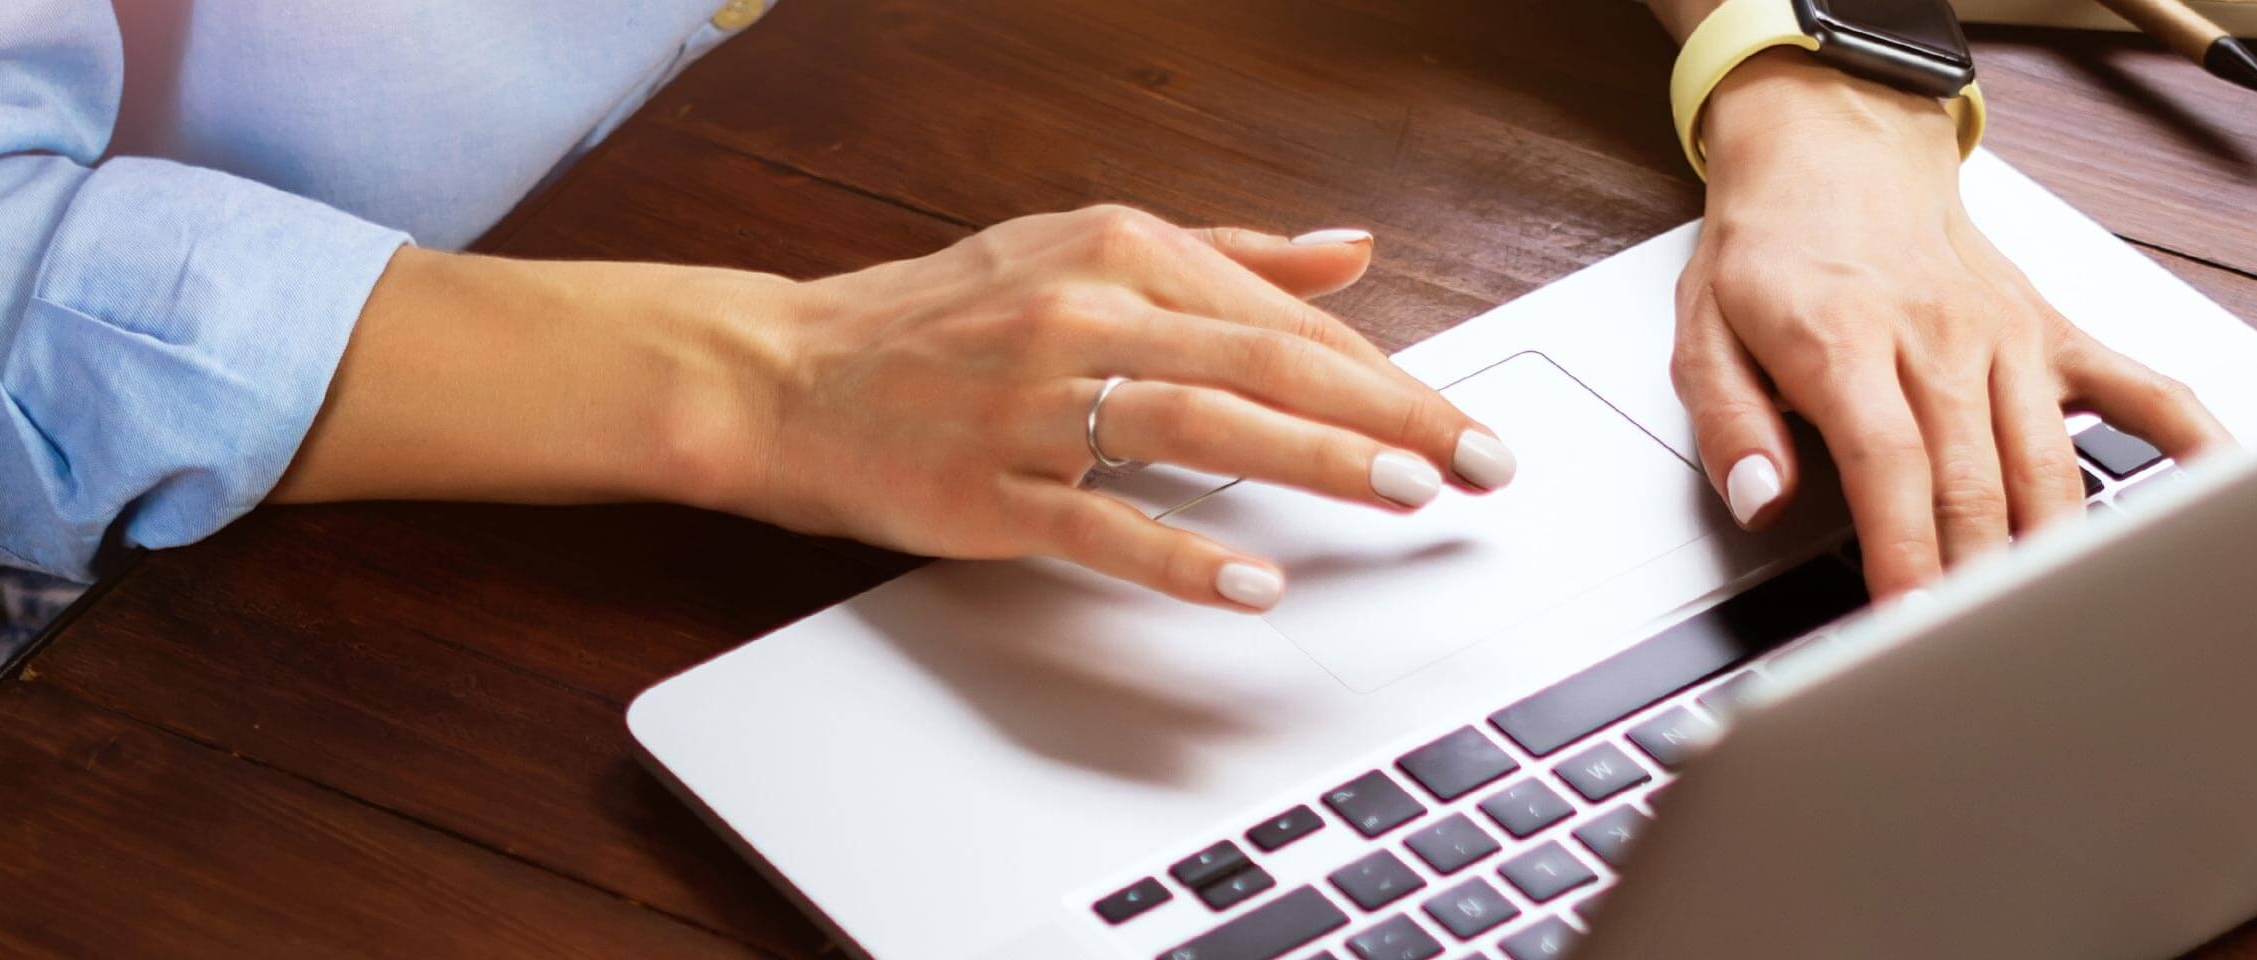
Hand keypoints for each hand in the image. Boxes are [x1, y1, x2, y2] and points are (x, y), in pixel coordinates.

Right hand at [701, 208, 1515, 607]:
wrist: (783, 372)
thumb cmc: (939, 319)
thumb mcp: (1086, 252)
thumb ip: (1228, 256)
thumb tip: (1350, 252)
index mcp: (1120, 252)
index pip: (1285, 320)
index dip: (1389, 375)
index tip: (1464, 423)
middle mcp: (1084, 314)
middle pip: (1266, 364)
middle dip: (1387, 415)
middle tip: (1474, 462)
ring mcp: (1033, 402)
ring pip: (1200, 426)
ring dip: (1312, 461)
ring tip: (1400, 492)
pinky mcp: (990, 486)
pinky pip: (1100, 522)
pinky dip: (1181, 554)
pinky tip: (1251, 580)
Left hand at [1674, 53, 2232, 596]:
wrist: (1837, 148)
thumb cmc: (1775, 248)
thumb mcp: (1705, 329)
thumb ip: (1729, 423)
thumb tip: (1761, 499)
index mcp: (1848, 341)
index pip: (1892, 466)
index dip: (1907, 554)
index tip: (1912, 626)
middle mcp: (1941, 338)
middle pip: (1976, 482)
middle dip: (1980, 583)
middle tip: (1979, 662)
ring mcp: (2009, 337)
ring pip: (2051, 464)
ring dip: (2054, 554)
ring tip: (2059, 631)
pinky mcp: (2054, 334)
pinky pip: (2140, 389)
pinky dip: (2189, 444)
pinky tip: (2219, 497)